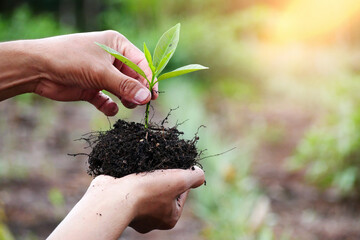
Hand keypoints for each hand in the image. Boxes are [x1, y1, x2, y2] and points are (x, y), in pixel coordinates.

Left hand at [0, 31, 156, 114]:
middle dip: (136, 91)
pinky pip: (106, 99)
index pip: (140, 63)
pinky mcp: (91, 87)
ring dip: (126, 98)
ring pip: (121, 89)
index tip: (153, 96)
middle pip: (132, 77)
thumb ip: (125, 86)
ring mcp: (101, 74)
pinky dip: (110, 105)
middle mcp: (111, 59)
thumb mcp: (101, 72)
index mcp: (117, 45)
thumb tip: (147, 98)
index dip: (149, 79)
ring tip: (127, 105)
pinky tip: (109, 108)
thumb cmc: (71, 60)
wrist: (37, 68)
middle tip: (140, 104)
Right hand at [48, 167, 204, 239]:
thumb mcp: (180, 180)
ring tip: (147, 162)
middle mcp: (152, 218)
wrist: (113, 197)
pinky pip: (131, 186)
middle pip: (164, 190)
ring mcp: (135, 211)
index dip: (181, 176)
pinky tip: (133, 167)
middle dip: (162, 175)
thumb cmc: (148, 191)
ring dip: (147, 174)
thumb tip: (199, 173)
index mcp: (169, 218)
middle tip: (160, 163)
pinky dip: (132, 176)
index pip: (182, 193)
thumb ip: (195, 176)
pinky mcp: (121, 201)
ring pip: (146, 187)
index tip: (175, 165)